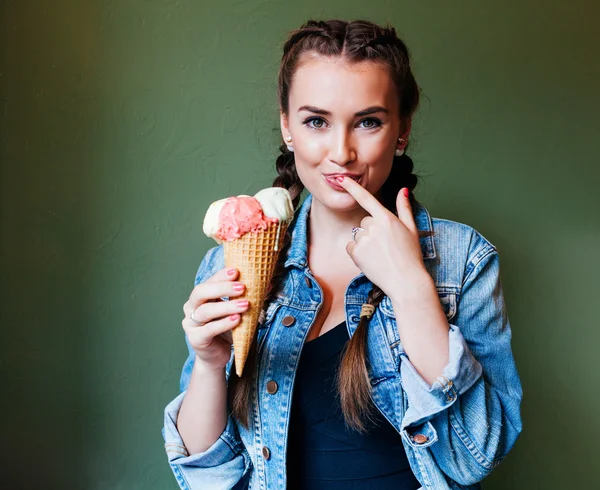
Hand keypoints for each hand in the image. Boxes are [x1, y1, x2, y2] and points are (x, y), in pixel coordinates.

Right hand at [182, 268, 248, 370]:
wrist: (217, 356)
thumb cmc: (226, 330)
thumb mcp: (235, 311)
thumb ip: (245, 298)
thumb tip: (268, 285)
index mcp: (200, 297)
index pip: (209, 281)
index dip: (221, 275)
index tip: (236, 271)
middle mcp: (191, 307)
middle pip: (201, 292)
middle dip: (222, 287)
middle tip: (242, 287)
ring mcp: (191, 323)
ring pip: (206, 310)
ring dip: (227, 306)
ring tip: (245, 305)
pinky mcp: (196, 339)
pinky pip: (209, 329)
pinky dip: (224, 323)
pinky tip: (237, 320)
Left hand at [336, 176, 430, 299]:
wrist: (406, 281)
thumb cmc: (411, 256)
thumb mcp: (411, 229)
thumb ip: (404, 208)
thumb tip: (403, 190)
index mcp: (387, 218)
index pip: (366, 198)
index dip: (352, 187)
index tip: (341, 179)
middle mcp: (373, 226)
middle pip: (365, 221)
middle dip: (372, 230)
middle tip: (385, 245)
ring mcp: (364, 239)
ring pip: (358, 234)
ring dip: (365, 242)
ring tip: (380, 254)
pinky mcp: (356, 252)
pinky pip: (351, 247)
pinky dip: (357, 253)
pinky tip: (371, 260)